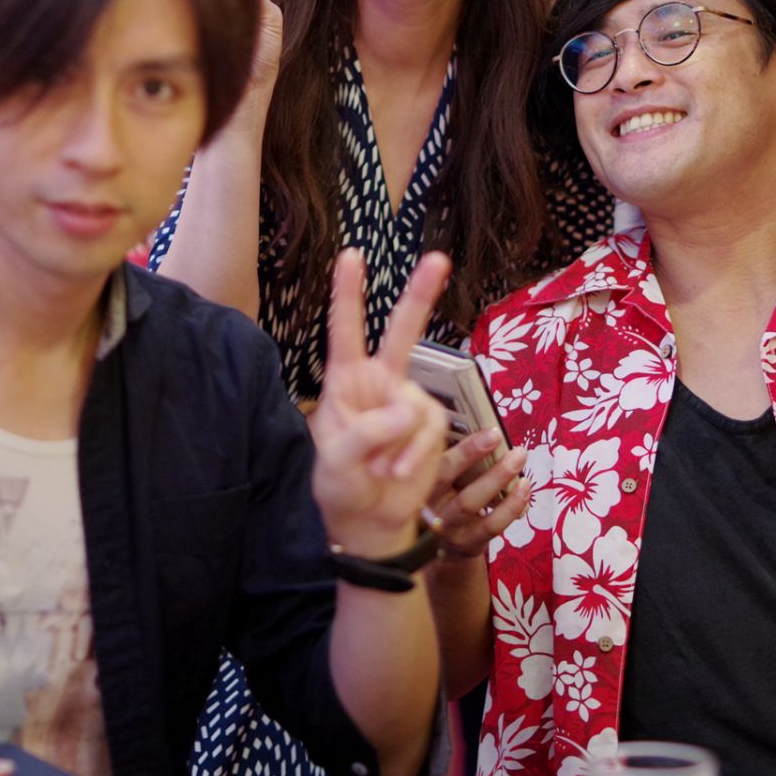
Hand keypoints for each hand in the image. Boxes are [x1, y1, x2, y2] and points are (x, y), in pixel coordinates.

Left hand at [311, 249, 450, 556]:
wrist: (371, 520)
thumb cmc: (341, 486)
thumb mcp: (337, 463)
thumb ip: (366, 432)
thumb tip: (407, 410)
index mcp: (343, 383)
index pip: (344, 332)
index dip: (348, 294)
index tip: (351, 256)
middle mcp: (377, 384)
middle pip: (401, 334)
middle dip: (421, 295)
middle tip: (438, 259)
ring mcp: (407, 402)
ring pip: (420, 407)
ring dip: (404, 446)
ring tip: (383, 471)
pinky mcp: (430, 424)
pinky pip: (433, 430)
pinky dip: (417, 454)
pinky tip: (400, 473)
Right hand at [426, 428, 528, 561]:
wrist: (444, 548)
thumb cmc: (447, 499)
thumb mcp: (440, 479)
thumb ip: (450, 457)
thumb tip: (479, 423)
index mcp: (417, 481)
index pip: (431, 458)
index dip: (457, 443)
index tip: (485, 429)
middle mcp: (425, 505)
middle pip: (445, 475)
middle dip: (472, 452)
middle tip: (497, 436)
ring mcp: (445, 527)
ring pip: (469, 501)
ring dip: (497, 477)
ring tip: (518, 457)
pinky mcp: (467, 544)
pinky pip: (491, 525)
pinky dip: (511, 505)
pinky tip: (524, 488)